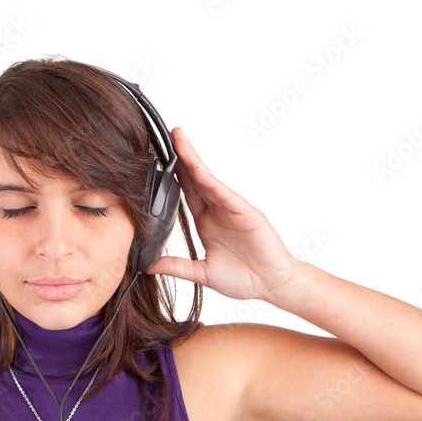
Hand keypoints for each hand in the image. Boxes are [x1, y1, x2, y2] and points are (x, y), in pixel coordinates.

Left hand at [145, 127, 299, 301]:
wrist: (272, 286)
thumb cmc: (243, 278)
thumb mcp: (202, 273)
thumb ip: (176, 267)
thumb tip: (149, 265)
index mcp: (206, 221)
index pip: (185, 192)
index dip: (172, 176)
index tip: (156, 161)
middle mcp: (217, 211)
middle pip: (195, 179)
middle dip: (183, 157)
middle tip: (170, 135)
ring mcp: (232, 209)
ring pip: (209, 180)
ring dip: (194, 161)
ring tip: (181, 142)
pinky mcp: (246, 213)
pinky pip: (226, 195)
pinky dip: (212, 184)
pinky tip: (199, 173)